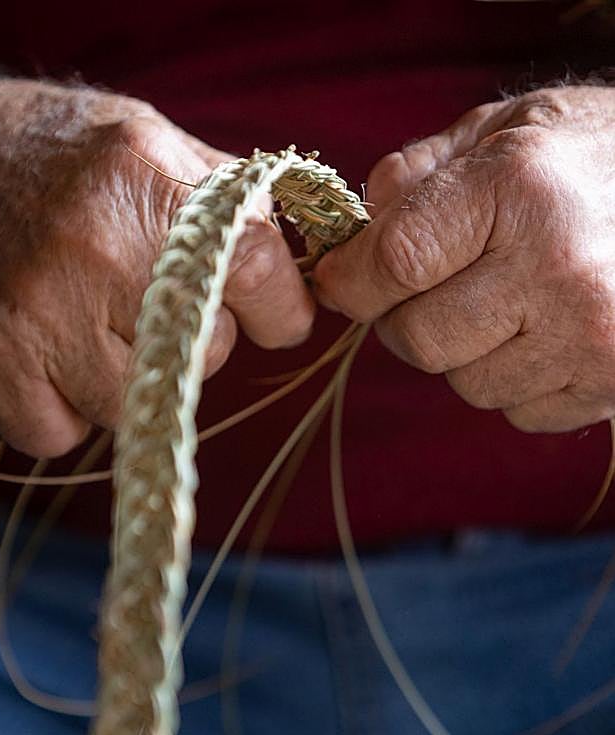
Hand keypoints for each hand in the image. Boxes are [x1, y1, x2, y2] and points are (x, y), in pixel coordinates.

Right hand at [0, 74, 312, 455]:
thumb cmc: (52, 152)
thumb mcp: (148, 141)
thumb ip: (223, 197)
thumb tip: (291, 259)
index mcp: (151, 183)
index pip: (260, 269)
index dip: (283, 309)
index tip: (279, 320)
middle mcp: (101, 247)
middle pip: (207, 353)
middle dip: (196, 342)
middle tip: (151, 307)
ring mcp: (45, 310)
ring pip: (136, 403)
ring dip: (127, 381)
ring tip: (92, 328)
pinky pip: (62, 434)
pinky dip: (63, 412)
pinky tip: (49, 362)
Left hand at [314, 86, 614, 433]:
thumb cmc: (593, 157)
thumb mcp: (508, 129)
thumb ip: (422, 172)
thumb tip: (357, 225)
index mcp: (519, 191)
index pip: (396, 261)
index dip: (352, 280)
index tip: (342, 281)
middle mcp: (556, 270)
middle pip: (418, 339)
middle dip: (402, 320)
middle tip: (427, 290)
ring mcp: (589, 336)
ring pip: (465, 383)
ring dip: (463, 353)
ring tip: (502, 304)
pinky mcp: (609, 384)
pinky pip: (518, 410)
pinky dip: (513, 379)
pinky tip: (542, 333)